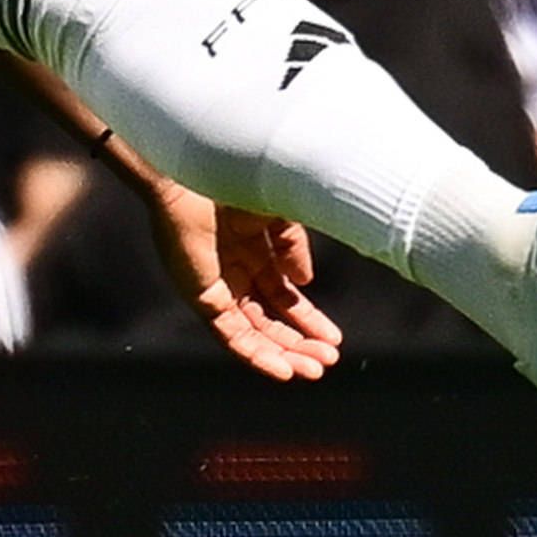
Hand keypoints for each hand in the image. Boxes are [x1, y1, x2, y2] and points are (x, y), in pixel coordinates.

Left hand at [166, 185, 346, 382]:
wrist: (202, 167)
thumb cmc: (238, 178)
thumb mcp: (281, 213)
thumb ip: (292, 248)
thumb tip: (305, 283)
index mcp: (254, 250)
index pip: (283, 297)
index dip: (309, 319)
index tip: (334, 339)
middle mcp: (234, 272)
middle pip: (269, 320)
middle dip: (300, 342)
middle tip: (328, 361)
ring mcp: (216, 286)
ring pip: (252, 333)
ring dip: (282, 354)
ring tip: (313, 370)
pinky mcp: (201, 296)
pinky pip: (229, 334)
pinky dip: (256, 354)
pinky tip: (281, 369)